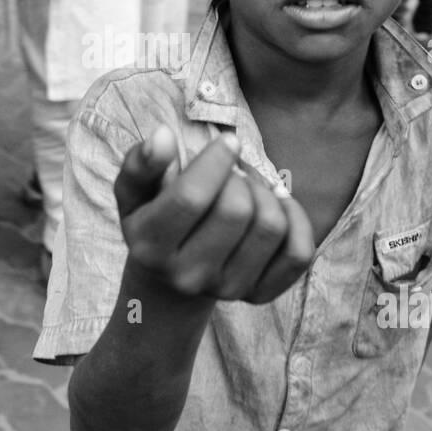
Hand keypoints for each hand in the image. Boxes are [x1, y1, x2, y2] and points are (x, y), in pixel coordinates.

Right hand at [114, 125, 314, 303]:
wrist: (168, 276)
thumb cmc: (152, 219)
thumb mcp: (133, 191)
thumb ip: (141, 162)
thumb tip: (163, 136)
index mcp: (150, 247)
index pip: (190, 198)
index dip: (215, 161)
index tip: (228, 142)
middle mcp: (187, 276)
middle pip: (236, 210)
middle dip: (239, 177)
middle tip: (232, 172)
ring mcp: (227, 289)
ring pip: (271, 227)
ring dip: (266, 194)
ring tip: (249, 188)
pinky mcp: (260, 294)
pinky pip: (298, 253)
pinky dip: (296, 219)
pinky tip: (277, 205)